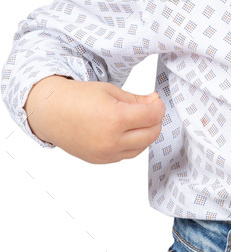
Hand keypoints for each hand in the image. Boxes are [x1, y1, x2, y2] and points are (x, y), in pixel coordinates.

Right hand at [24, 75, 164, 161]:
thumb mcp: (109, 91)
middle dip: (156, 121)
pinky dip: (132, 144)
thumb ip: (136, 100)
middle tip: (151, 111)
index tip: (156, 102)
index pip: (152, 116)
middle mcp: (111, 140)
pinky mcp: (101, 160)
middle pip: (151, 134)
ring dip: (146, 134)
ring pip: (141, 147)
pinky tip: (127, 132)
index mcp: (114, 118)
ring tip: (138, 121)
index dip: (158, 108)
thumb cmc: (77, 98)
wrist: (51, 113)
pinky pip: (127, 155)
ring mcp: (106, 153)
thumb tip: (155, 103)